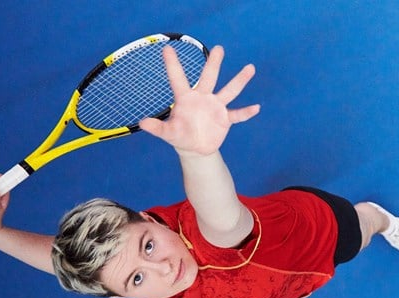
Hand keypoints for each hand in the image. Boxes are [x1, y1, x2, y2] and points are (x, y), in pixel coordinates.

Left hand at [139, 45, 259, 155]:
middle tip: (220, 49)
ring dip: (239, 81)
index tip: (167, 48)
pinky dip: (246, 112)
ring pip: (229, 91)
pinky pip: (237, 114)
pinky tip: (256, 107)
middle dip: (214, 64)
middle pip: (209, 77)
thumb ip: (157, 127)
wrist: (194, 148)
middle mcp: (202, 98)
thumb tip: (142, 123)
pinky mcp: (225, 119)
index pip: (178, 79)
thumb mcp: (167, 133)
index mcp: (186, 98)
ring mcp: (215, 107)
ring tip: (250, 68)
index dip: (172, 65)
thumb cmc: (179, 136)